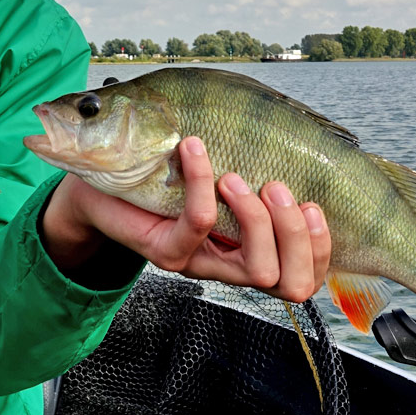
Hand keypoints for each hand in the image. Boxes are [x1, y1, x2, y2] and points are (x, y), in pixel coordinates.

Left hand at [42, 137, 330, 302]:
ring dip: (259, 218)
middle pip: (293, 282)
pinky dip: (203, 182)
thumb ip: (251, 160)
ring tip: (236, 177)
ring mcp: (198, 262)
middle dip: (299, 235)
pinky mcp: (165, 252)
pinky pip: (200, 224)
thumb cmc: (159, 171)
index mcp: (250, 247)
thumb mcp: (214, 166)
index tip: (313, 202)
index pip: (307, 274)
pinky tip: (194, 148)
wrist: (94, 186)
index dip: (322, 245)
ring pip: (256, 269)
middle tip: (278, 187)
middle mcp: (229, 263)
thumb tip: (302, 132)